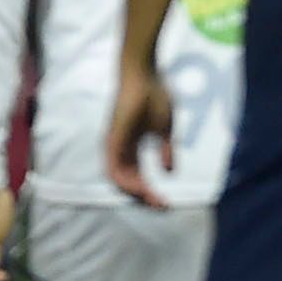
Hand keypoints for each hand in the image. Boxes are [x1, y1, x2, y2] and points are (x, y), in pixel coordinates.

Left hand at [105, 62, 174, 207]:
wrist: (144, 74)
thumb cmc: (154, 95)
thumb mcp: (165, 130)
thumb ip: (166, 151)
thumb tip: (170, 173)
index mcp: (129, 146)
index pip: (135, 177)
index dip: (148, 192)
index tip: (166, 203)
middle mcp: (118, 149)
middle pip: (125, 183)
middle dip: (143, 198)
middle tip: (161, 206)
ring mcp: (113, 144)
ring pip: (118, 180)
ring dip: (135, 194)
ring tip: (153, 201)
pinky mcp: (112, 139)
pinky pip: (114, 168)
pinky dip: (127, 182)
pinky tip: (143, 188)